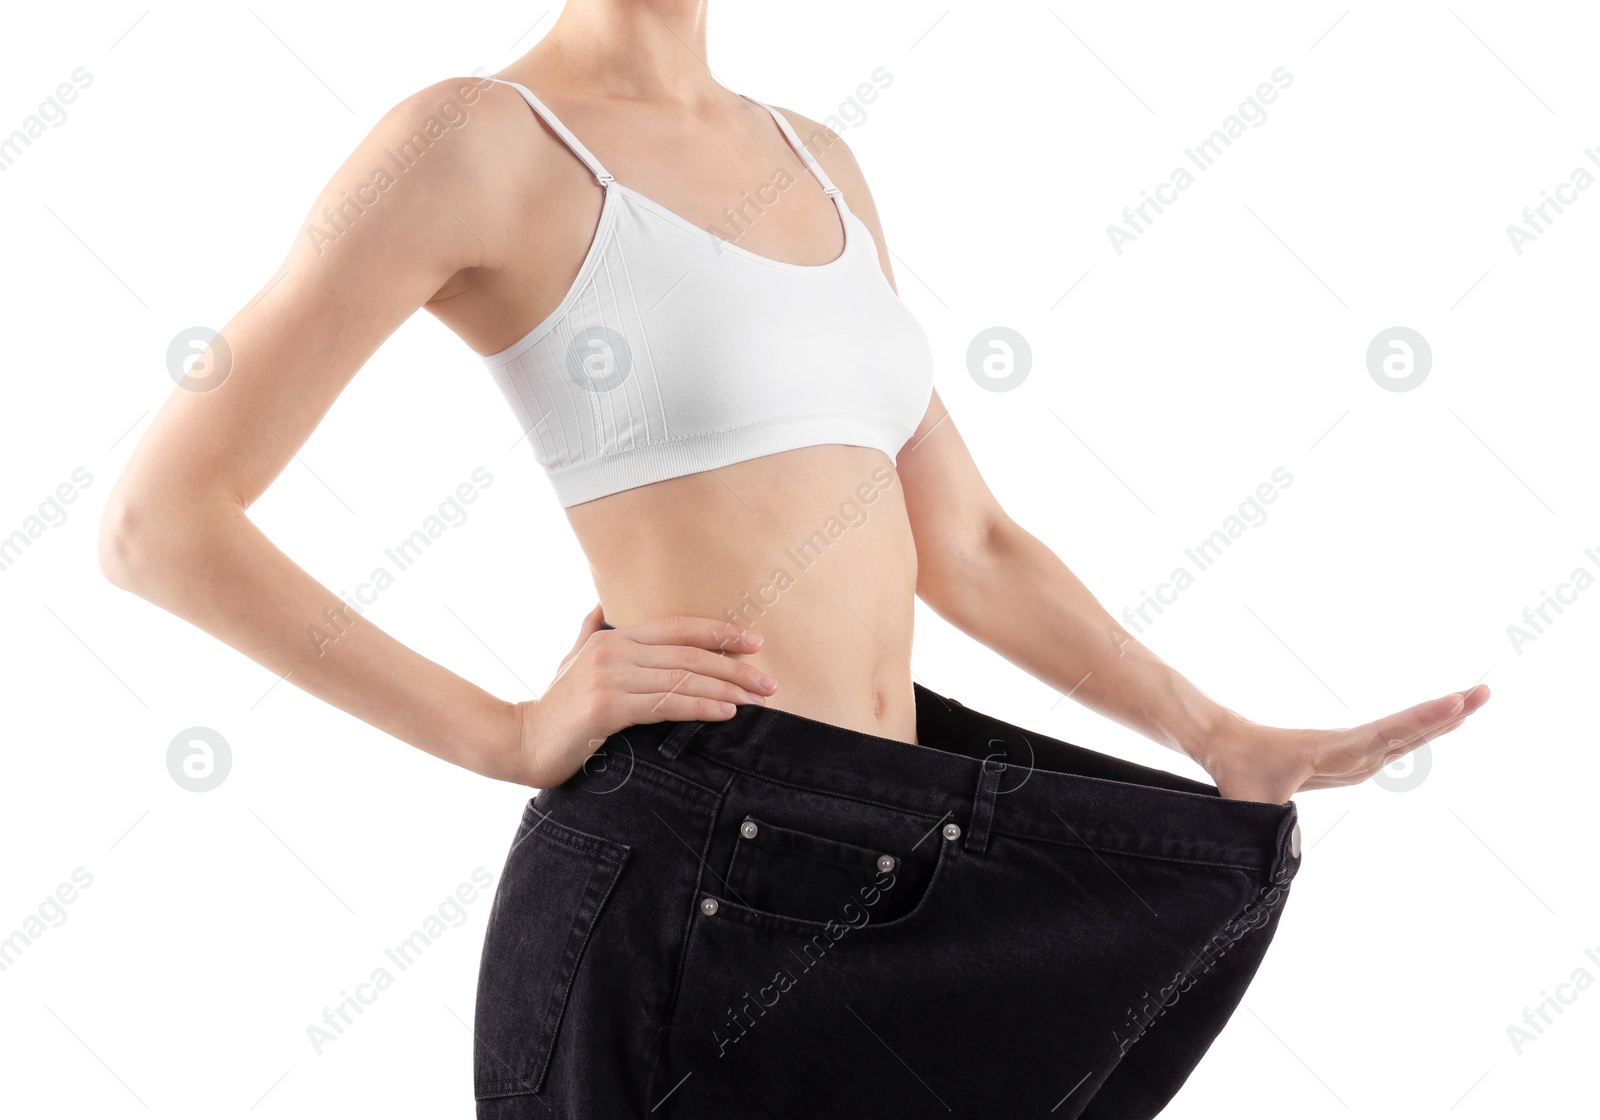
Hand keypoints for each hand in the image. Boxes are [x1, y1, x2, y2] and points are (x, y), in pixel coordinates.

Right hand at [507, 604, 775, 787]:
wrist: (521, 742)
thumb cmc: (555, 705)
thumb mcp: (572, 658)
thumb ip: (590, 631)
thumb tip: (600, 605)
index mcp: (612, 637)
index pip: (677, 628)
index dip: (719, 633)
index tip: (755, 643)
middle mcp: (613, 651)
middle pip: (687, 654)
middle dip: (734, 666)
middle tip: (769, 681)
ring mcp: (608, 678)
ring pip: (681, 679)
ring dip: (726, 689)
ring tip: (757, 700)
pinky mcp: (605, 708)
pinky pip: (665, 705)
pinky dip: (699, 707)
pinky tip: (725, 712)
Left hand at [1193, 684, 1490, 802]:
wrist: (1223, 741)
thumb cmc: (1235, 771)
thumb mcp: (1246, 801)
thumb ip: (1262, 826)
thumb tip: (1279, 857)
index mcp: (1328, 751)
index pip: (1381, 736)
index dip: (1417, 723)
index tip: (1452, 705)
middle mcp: (1345, 745)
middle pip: (1402, 729)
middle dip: (1443, 713)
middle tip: (1483, 693)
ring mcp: (1349, 748)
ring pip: (1400, 733)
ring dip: (1437, 719)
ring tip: (1475, 699)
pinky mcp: (1346, 752)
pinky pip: (1389, 741)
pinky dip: (1418, 731)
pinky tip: (1444, 724)